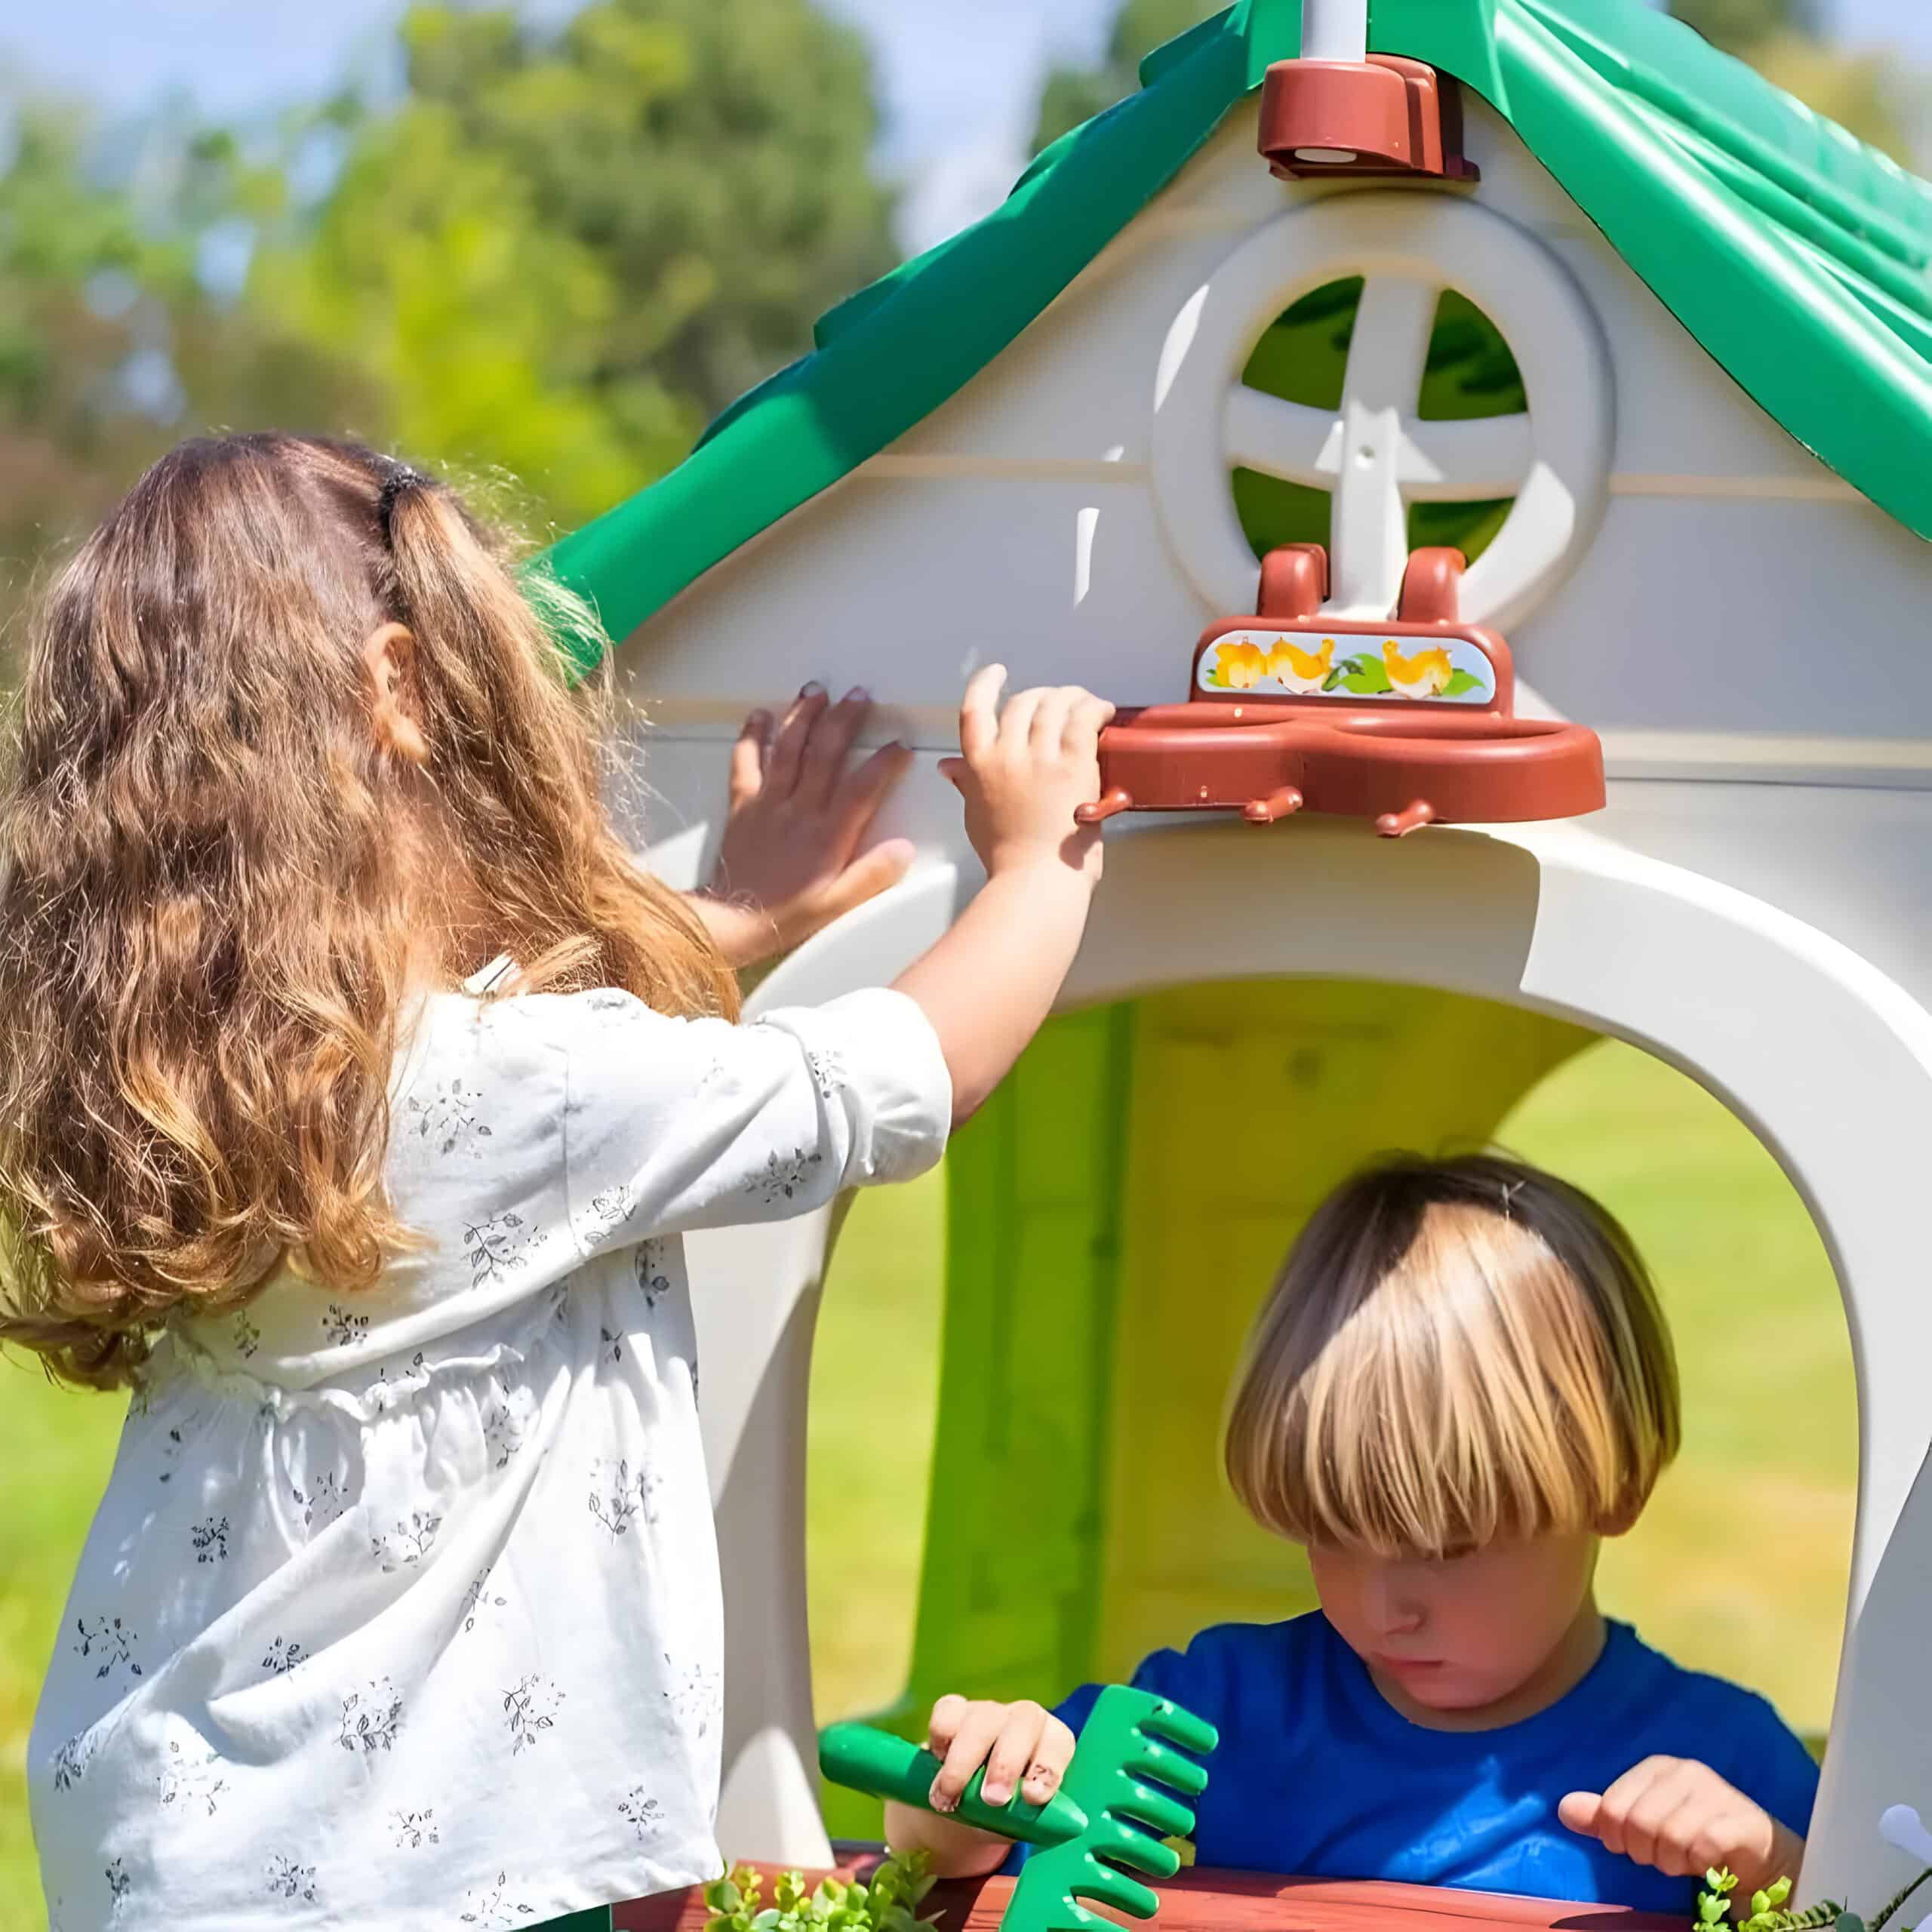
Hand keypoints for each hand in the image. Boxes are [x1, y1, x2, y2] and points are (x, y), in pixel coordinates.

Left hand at [699, 685, 914, 966]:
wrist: (731, 921)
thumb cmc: (787, 914)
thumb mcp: (837, 904)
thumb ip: (872, 875)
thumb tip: (904, 848)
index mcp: (827, 836)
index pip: (861, 789)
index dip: (883, 763)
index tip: (899, 745)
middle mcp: (799, 811)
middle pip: (825, 754)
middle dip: (844, 720)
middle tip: (858, 695)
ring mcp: (768, 803)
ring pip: (788, 749)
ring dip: (803, 716)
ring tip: (816, 690)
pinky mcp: (743, 805)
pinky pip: (746, 763)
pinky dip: (752, 736)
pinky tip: (760, 715)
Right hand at [924, 1694, 1076, 1814]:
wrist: (963, 1807)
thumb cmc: (1003, 1813)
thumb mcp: (1020, 1819)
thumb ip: (1028, 1818)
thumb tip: (1042, 1823)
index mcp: (1051, 1741)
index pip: (1059, 1743)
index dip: (1047, 1767)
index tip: (1032, 1798)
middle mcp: (1024, 1718)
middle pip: (1024, 1721)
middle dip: (1006, 1763)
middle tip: (992, 1800)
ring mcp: (988, 1710)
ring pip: (981, 1720)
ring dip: (963, 1763)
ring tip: (947, 1801)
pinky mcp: (954, 1710)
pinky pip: (946, 1715)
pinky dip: (940, 1743)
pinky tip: (935, 1771)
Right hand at [939, 668, 1113, 883]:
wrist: (1036, 880)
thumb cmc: (1008, 858)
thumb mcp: (975, 816)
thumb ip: (966, 784)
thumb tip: (949, 768)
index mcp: (978, 766)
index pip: (975, 710)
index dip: (986, 684)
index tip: (997, 674)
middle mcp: (1007, 754)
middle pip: (1022, 702)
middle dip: (1042, 695)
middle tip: (1058, 702)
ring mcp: (1041, 757)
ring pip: (1056, 704)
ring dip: (1073, 697)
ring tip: (1086, 703)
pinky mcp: (1075, 764)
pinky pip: (1085, 718)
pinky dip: (1095, 708)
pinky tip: (1104, 711)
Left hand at [1560, 1758, 1803, 1892]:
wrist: (1759, 1856)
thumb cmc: (1694, 1836)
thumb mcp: (1644, 1824)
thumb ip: (1605, 1816)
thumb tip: (1563, 1809)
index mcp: (1656, 1767)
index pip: (1612, 1808)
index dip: (1617, 1838)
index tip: (1633, 1847)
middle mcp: (1685, 1772)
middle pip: (1637, 1824)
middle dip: (1645, 1852)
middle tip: (1662, 1857)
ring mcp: (1715, 1793)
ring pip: (1667, 1837)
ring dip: (1672, 1862)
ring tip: (1685, 1860)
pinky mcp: (1741, 1821)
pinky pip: (1700, 1849)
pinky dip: (1698, 1865)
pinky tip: (1708, 1863)